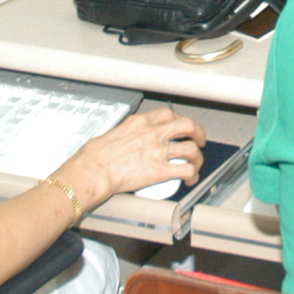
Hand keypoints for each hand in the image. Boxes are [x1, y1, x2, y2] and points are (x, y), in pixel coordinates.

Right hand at [61, 107, 204, 206]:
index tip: (181, 126)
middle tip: (200, 139)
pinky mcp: (160, 170)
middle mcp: (153, 133)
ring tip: (197, 163)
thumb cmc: (94, 156)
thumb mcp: (111, 133)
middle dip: (198, 132)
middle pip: (187, 125)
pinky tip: (191, 179)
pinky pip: (186, 170)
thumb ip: (125, 133)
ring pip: (191, 149)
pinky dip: (193, 175)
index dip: (179, 120)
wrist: (93, 171)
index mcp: (140, 122)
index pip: (167, 114)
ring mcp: (159, 151)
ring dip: (198, 157)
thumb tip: (126, 140)